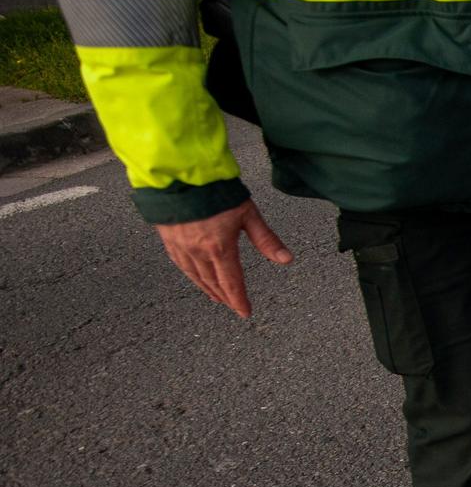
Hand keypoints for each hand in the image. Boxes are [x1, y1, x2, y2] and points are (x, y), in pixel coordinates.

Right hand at [155, 198, 291, 318]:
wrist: (179, 174)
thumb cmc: (215, 191)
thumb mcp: (248, 214)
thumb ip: (266, 239)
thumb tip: (286, 259)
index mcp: (219, 248)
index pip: (232, 283)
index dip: (239, 300)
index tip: (245, 312)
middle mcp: (198, 251)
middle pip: (213, 282)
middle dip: (225, 296)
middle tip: (232, 305)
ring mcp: (180, 246)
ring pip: (195, 275)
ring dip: (207, 288)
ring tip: (216, 297)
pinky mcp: (168, 238)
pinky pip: (179, 263)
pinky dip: (190, 274)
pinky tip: (194, 276)